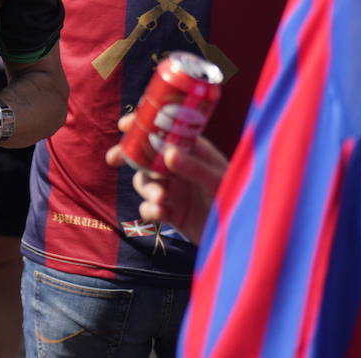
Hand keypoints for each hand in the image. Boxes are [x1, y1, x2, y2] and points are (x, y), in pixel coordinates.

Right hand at [105, 113, 227, 242]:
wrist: (245, 235)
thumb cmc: (240, 198)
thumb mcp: (220, 180)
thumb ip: (196, 168)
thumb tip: (169, 154)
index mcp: (193, 150)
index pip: (164, 130)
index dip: (143, 124)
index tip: (125, 124)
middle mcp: (180, 167)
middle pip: (145, 155)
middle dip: (127, 155)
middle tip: (115, 159)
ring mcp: (175, 190)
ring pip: (145, 181)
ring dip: (146, 188)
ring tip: (160, 198)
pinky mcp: (173, 213)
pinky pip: (150, 208)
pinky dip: (150, 209)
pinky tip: (161, 213)